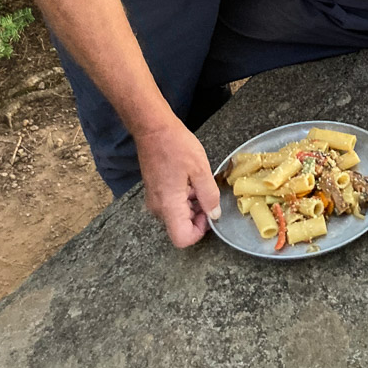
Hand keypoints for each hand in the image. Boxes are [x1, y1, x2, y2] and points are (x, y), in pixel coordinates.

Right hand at [134, 118, 220, 247]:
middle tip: (207, 192)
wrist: (153, 129)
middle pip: (180, 227)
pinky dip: (184, 198)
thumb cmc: (176, 146)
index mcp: (169, 205)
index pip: (182, 239)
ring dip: (192, 205)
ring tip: (199, 181)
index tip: (209, 212)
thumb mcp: (200, 170)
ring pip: (177, 215)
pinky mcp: (154, 191)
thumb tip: (214, 215)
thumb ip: (209, 196)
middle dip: (198, 215)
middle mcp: (158, 208)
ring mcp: (154, 200)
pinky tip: (190, 179)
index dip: (200, 230)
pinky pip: (171, 204)